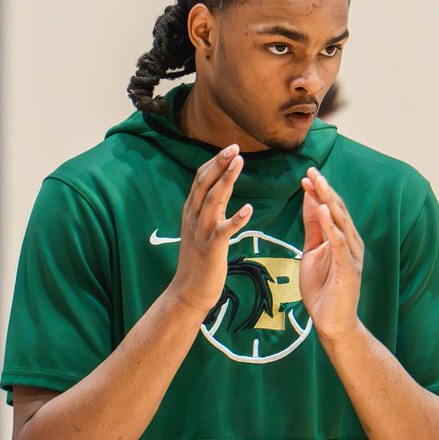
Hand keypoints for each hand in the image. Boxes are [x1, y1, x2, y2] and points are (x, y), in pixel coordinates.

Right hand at [168, 145, 252, 317]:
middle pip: (204, 183)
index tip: (231, 148)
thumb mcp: (201, 227)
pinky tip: (249, 209)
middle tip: (235, 147)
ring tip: (240, 164)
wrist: (189, 291)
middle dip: (219, 164)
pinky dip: (236, 219)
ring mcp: (201, 232)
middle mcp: (193, 218)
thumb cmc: (200, 260)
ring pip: (213, 200)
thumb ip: (209, 207)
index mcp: (191, 211)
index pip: (200, 179)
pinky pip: (224, 231)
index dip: (214, 162)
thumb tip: (221, 186)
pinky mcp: (211, 249)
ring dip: (226, 180)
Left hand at [299, 167, 363, 340]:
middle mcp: (351, 243)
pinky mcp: (349, 269)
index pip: (331, 209)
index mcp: (342, 238)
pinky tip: (323, 212)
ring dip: (328, 202)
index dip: (319, 192)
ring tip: (318, 184)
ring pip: (340, 223)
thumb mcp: (312, 252)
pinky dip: (332, 226)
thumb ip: (313, 229)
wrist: (331, 322)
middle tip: (312, 172)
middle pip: (337, 211)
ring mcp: (352, 256)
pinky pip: (339, 244)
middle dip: (324, 191)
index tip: (306, 175)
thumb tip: (311, 201)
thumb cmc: (322, 289)